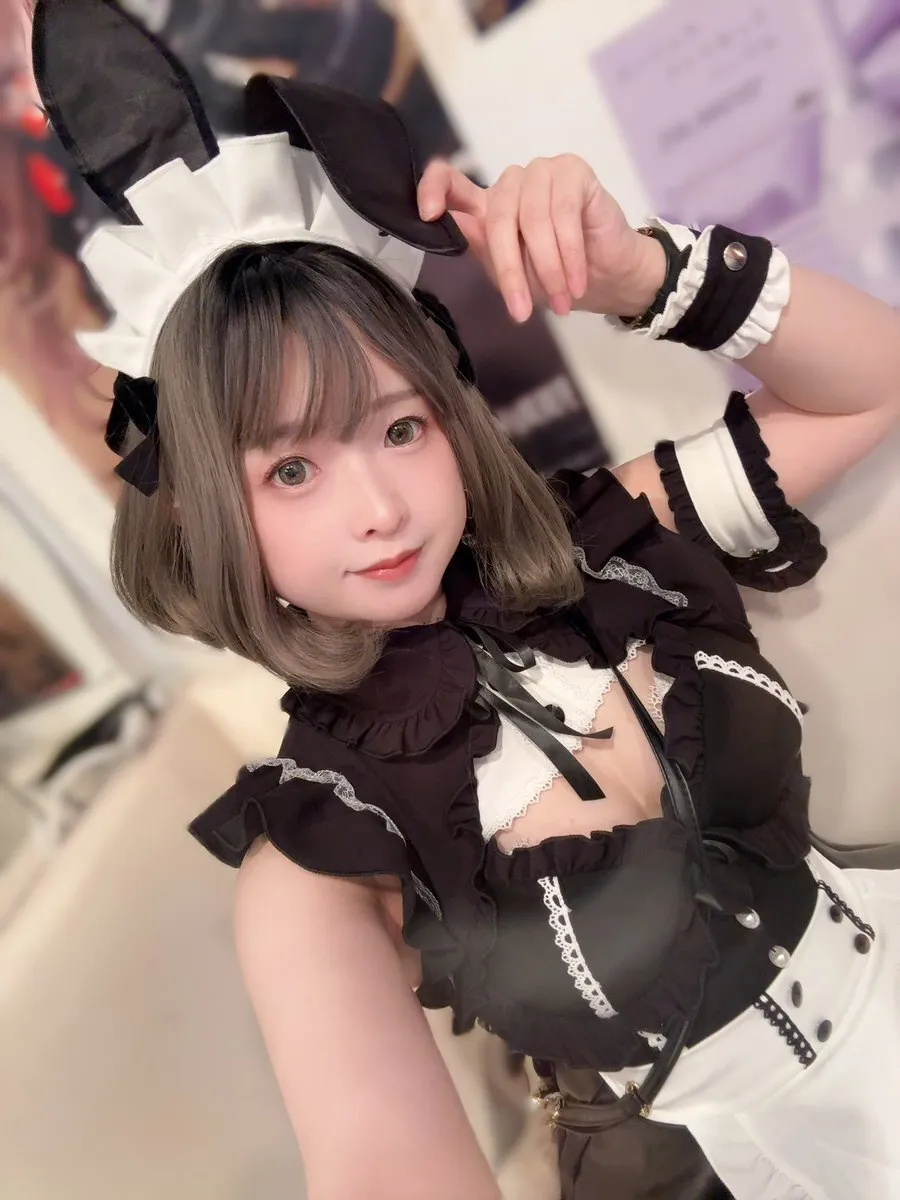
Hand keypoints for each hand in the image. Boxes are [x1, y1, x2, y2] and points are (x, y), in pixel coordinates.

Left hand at [417, 154, 666, 323]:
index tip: (427, 214)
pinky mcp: (573, 172)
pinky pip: (565, 213)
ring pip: (533, 220)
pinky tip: (576, 280)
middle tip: (523, 312)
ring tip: (562, 301)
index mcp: (488, 205)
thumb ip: (484, 248)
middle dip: (512, 271)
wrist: (606, 277)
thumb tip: (453, 229)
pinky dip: (570, 254)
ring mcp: (542, 173)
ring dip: (549, 269)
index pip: (450, 181)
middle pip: (498, 218)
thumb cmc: (555, 275)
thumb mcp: (510, 272)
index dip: (433, 189)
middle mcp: (511, 184)